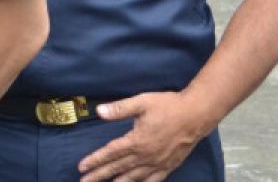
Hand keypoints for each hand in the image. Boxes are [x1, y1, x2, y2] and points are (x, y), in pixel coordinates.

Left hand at [77, 91, 209, 181]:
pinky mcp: (169, 166)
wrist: (196, 114)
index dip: (95, 160)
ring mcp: (158, 163)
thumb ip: (119, 109)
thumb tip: (98, 111)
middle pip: (118, 169)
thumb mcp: (141, 102)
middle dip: (99, 176)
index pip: (110, 153)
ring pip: (133, 178)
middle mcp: (145, 156)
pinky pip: (153, 180)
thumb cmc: (168, 106)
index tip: (81, 167)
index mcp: (137, 141)